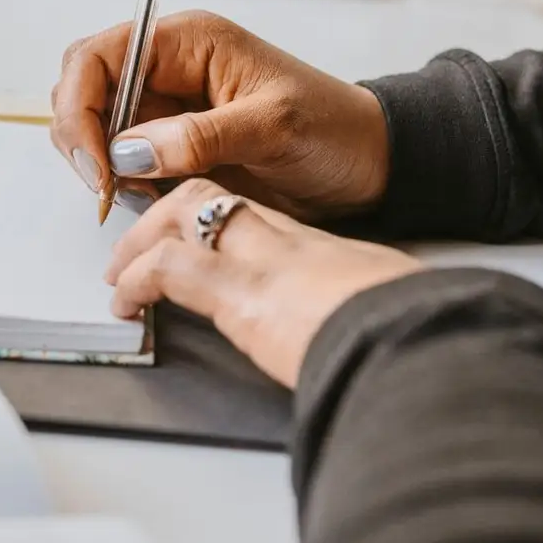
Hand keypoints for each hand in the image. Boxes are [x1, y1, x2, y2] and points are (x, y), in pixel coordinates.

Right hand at [51, 11, 389, 219]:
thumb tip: (132, 152)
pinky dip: (123, 187)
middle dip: (82, 139)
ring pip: (95, 130)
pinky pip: (121, 165)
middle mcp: (168, 71)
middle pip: (82, 89)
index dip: (82, 107)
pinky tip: (157, 198)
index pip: (97, 56)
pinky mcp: (171, 149)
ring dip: (102, 167)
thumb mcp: (275, 127)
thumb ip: (202, 137)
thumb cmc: (335, 128)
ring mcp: (165, 111)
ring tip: (144, 193)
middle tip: (108, 189)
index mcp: (187, 42)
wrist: (366, 166)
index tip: (99, 164)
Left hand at [107, 179, 421, 387]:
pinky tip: (126, 304)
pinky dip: (139, 281)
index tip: (194, 237)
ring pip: (185, 215)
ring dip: (142, 241)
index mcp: (323, 252)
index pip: (255, 217)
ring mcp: (265, 263)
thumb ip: (361, 319)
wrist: (424, 342)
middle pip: (215, 198)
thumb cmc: (415, 335)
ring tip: (119, 273)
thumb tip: (359, 344)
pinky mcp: (243, 295)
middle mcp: (290, 245)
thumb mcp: (386, 319)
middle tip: (137, 245)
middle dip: (167, 214)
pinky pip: (171, 269)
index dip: (216, 218)